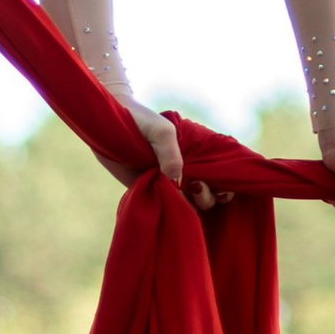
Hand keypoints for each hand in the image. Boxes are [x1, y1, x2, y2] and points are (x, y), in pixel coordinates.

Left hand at [106, 96, 221, 212]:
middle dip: (208, 197)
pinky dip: (170, 212)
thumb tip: (177, 185)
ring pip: (189, 207)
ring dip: (192, 206)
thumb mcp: (162, 132)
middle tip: (195, 186)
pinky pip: (164, 209)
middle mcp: (185, 172)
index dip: (226, 187)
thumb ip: (171, 155)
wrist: (108, 122)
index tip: (221, 188)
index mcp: (195, 156)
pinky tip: (169, 206)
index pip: (220, 178)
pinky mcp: (148, 192)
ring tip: (182, 194)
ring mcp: (167, 184)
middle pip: (209, 197)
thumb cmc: (141, 121)